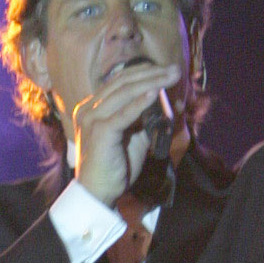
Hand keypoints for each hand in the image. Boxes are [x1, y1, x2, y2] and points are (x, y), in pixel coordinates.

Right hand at [71, 61, 181, 206]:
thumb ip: (144, 121)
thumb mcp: (133, 138)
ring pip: (124, 93)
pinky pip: (123, 114)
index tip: (165, 70)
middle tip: (174, 69)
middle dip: (151, 73)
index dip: (144, 73)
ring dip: (151, 82)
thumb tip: (165, 106)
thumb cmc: (115, 167)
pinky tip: (155, 93)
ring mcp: (92, 119)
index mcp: (92, 107)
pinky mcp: (101, 132)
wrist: (98, 193)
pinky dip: (140, 102)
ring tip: (170, 77)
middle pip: (123, 82)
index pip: (119, 82)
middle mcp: (89, 109)